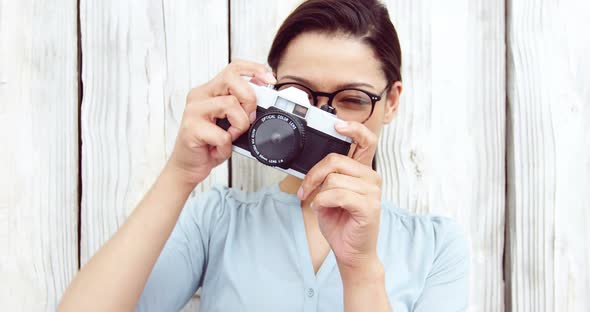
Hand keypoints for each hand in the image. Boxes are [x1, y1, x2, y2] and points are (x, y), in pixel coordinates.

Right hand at [167, 60, 276, 186]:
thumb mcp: (229, 122)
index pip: (233, 68)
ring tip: (231, 137)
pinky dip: (226, 147)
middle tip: (249, 117)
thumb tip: (263, 95)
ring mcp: (193, 111)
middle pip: (231, 80)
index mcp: (209, 91)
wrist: (187, 166)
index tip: (270, 80)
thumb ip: (241, 107)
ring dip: (239, 126)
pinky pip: (222, 135)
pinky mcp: (191, 129)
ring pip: (230, 104)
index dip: (254, 69)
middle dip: (249, 98)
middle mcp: (199, 96)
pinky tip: (218, 149)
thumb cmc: (209, 144)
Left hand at [298, 121, 382, 270]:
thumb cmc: (341, 223)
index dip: (353, 128)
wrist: (351, 252)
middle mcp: (371, 178)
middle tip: (304, 189)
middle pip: (336, 160)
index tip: (337, 125)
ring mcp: (372, 191)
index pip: (366, 141)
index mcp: (363, 172)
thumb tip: (314, 168)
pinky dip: (322, 201)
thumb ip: (327, 177)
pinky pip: (336, 194)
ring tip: (316, 203)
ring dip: (316, 192)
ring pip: (333, 178)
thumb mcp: (329, 195)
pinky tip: (321, 208)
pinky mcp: (368, 206)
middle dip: (313, 174)